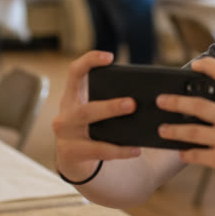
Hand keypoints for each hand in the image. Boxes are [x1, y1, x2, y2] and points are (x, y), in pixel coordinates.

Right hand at [51, 50, 143, 181]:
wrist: (72, 157)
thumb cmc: (91, 127)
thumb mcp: (93, 111)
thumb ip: (110, 99)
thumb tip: (150, 93)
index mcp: (71, 97)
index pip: (75, 72)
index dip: (89, 61)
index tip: (110, 58)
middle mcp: (64, 114)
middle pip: (85, 109)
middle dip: (110, 107)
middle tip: (132, 104)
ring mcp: (65, 135)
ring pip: (90, 130)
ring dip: (113, 127)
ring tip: (139, 126)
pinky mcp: (70, 153)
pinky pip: (99, 151)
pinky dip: (119, 150)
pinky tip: (136, 149)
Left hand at [155, 56, 214, 203]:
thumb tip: (201, 101)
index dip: (209, 66)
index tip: (194, 65)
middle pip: (198, 104)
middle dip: (174, 101)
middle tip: (160, 100)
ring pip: (191, 131)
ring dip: (173, 130)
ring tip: (162, 129)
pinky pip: (195, 154)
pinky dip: (185, 153)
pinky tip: (182, 152)